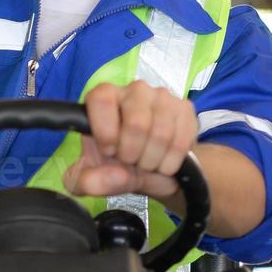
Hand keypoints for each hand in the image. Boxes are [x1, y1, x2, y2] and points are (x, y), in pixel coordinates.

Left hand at [63, 81, 198, 201]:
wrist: (154, 171)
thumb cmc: (119, 165)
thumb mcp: (96, 178)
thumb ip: (87, 181)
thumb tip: (98, 180)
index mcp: (104, 97)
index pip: (101, 100)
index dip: (106, 132)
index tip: (109, 151)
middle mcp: (134, 90)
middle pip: (136, 123)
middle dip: (132, 154)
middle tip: (129, 160)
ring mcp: (162, 96)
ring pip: (161, 133)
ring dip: (152, 160)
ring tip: (146, 163)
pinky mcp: (185, 109)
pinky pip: (181, 140)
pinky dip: (170, 162)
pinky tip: (163, 164)